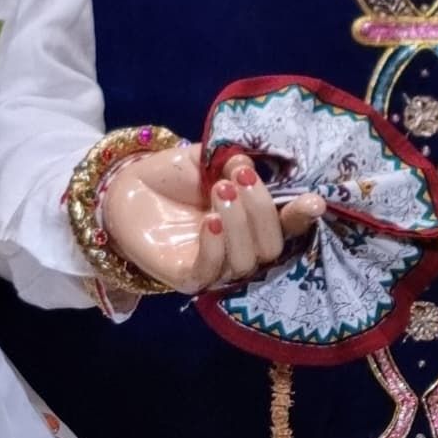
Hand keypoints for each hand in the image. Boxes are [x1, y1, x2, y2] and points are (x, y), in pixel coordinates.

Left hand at [96, 139, 320, 295]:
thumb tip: (249, 163)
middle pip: (271, 247)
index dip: (302, 216)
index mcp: (253, 222)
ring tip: (218, 190)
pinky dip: (215, 247)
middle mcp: (240, 249)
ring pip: (246, 261)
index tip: (313, 199)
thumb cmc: (172, 177)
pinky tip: (208, 221)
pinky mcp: (186, 278)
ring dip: (237, 223)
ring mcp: (215, 268)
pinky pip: (210, 272)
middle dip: (262, 211)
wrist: (124, 190)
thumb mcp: (205, 160)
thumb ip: (230, 161)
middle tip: (238, 179)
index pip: (287, 227)